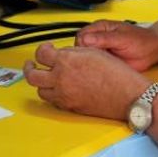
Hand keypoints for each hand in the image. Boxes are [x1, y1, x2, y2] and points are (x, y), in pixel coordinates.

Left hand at [23, 42, 149, 119]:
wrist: (128, 95)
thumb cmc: (116, 73)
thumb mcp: (94, 51)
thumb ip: (73, 52)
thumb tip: (62, 53)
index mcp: (66, 61)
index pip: (41, 54)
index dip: (42, 49)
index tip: (47, 49)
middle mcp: (61, 79)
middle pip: (32, 75)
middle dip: (29, 68)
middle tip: (32, 64)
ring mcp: (64, 95)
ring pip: (40, 91)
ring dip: (41, 82)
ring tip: (46, 77)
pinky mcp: (70, 107)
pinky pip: (53, 101)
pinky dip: (53, 94)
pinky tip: (59, 88)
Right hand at [75, 20, 157, 70]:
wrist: (153, 50)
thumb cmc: (141, 39)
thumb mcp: (122, 37)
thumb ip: (104, 38)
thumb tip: (86, 39)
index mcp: (100, 28)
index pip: (81, 36)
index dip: (82, 46)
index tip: (88, 54)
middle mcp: (98, 38)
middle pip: (80, 48)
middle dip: (85, 56)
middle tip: (93, 63)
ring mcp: (101, 51)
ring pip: (87, 58)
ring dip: (90, 64)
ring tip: (99, 68)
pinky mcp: (105, 62)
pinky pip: (95, 67)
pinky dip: (96, 70)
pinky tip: (101, 72)